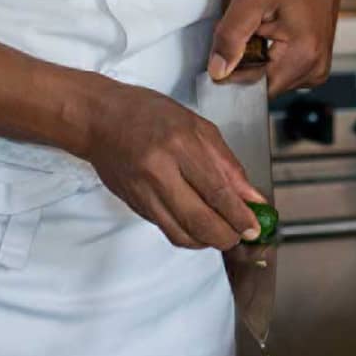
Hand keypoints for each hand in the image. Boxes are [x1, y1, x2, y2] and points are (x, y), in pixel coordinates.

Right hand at [84, 80, 266, 250]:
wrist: (101, 120)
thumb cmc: (151, 114)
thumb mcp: (198, 126)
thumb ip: (227, 164)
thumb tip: (252, 197)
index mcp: (180, 144)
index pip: (216, 190)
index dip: (239, 215)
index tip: (254, 227)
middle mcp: (160, 171)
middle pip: (200, 220)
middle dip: (227, 236)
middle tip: (242, 235)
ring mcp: (144, 192)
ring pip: (183, 234)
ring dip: (208, 241)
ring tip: (223, 232)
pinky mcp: (135, 206)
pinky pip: (168, 230)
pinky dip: (189, 235)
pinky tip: (199, 226)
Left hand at [209, 0, 343, 95]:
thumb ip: (230, 34)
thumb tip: (218, 71)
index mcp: (303, 55)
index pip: (254, 86)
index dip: (234, 68)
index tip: (231, 41)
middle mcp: (315, 70)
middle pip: (263, 86)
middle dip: (248, 62)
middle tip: (251, 31)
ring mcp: (318, 72)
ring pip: (272, 82)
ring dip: (260, 62)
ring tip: (265, 32)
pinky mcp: (316, 70)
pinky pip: (284, 76)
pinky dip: (273, 61)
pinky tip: (276, 39)